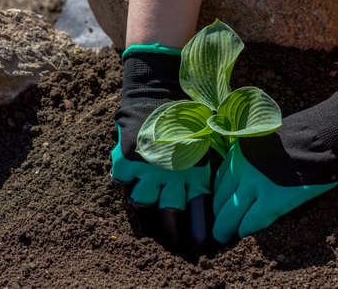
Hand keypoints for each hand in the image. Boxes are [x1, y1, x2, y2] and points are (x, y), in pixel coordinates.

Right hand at [111, 49, 210, 251]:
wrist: (158, 92)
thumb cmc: (186, 114)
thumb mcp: (205, 138)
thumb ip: (206, 164)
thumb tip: (216, 189)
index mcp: (195, 168)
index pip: (198, 208)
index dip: (196, 228)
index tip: (197, 246)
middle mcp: (171, 174)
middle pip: (168, 214)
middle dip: (171, 233)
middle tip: (173, 244)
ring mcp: (146, 168)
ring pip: (141, 202)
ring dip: (144, 204)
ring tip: (147, 208)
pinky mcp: (125, 160)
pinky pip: (121, 183)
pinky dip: (124, 182)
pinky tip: (130, 178)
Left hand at [213, 72, 337, 242]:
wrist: (324, 134)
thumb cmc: (301, 136)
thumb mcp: (264, 139)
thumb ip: (252, 156)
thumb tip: (246, 176)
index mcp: (240, 151)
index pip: (220, 180)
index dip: (219, 196)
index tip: (220, 205)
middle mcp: (242, 167)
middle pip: (221, 198)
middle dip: (218, 214)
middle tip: (218, 226)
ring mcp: (256, 183)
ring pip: (231, 213)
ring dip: (226, 227)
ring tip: (225, 236)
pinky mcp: (273, 198)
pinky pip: (252, 220)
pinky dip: (247, 229)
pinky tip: (245, 234)